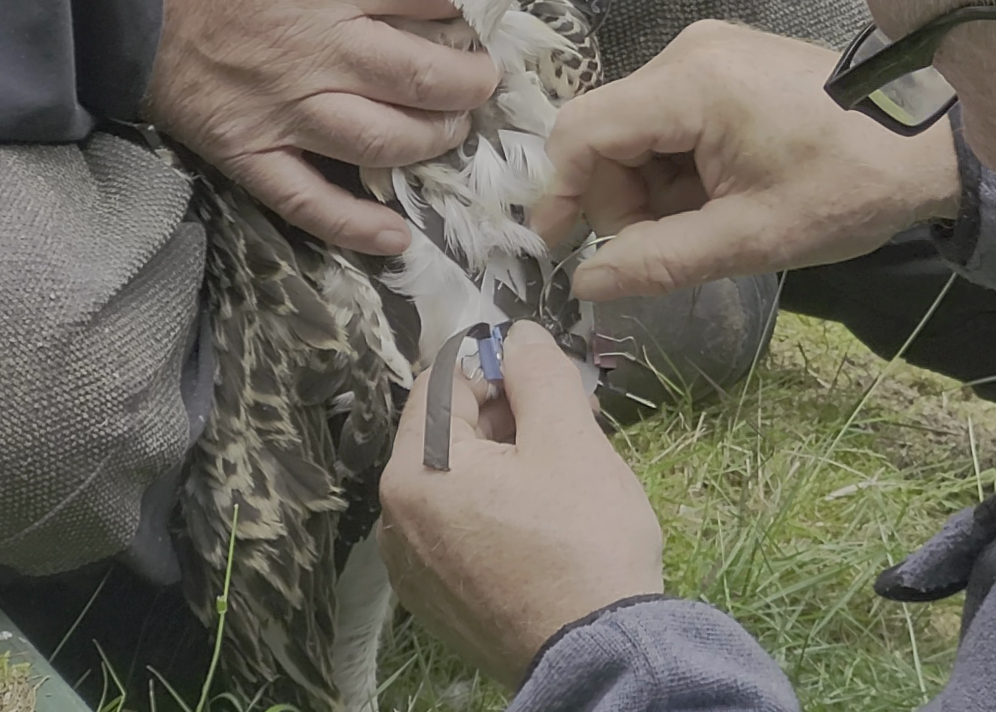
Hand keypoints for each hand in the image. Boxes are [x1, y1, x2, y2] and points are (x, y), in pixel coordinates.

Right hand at [140, 0, 500, 253]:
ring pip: (388, 141)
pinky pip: (310, 200)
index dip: (471, 6)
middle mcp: (323, 43)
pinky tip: (396, 238)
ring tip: (449, 131)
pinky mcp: (248, 147)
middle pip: (430, 76)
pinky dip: (358, 226)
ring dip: (434, 141)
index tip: (480, 12)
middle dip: (472, 83)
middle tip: (481, 78)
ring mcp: (287, 105)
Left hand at [378, 322, 663, 688]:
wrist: (600, 659)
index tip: (548, 379)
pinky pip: (459, 529)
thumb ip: (539, 374)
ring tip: (564, 476)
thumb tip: (519, 335)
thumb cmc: (584, 542)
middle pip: (445, 432)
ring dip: (505, 462)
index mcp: (415, 471)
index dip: (499, 366)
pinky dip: (495, 510)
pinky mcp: (438, 601)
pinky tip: (544, 523)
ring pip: (455, 481)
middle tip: (570, 425)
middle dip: (506, 416)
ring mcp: (413, 566)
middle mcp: (395, 518)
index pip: (443, 380)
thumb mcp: (571, 440)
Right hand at [534, 20, 960, 300]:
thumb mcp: (753, 237)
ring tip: (711, 219)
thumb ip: (660, 260)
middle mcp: (689, 50)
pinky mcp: (727, 60)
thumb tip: (586, 283)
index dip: (562, 194)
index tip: (560, 248)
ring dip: (653, 185)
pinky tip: (722, 191)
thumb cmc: (850, 186)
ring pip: (636, 127)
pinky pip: (669, 115)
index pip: (583, 132)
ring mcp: (709, 50)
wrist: (933, 140)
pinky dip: (678, 164)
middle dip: (620, 197)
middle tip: (668, 245)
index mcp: (692, 82)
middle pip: (606, 130)